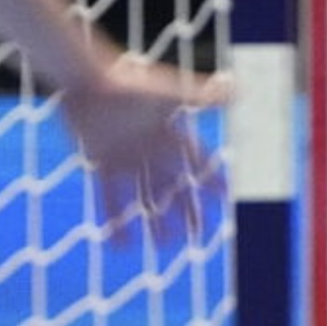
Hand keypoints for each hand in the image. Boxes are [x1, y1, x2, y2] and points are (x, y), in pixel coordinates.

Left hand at [59, 58, 228, 243]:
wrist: (86, 81)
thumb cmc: (129, 85)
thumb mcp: (172, 95)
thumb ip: (206, 97)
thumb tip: (240, 89)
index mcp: (169, 134)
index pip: (197, 162)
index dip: (211, 181)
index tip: (225, 198)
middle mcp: (150, 148)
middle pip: (173, 185)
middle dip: (186, 209)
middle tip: (197, 232)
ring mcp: (126, 158)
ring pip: (145, 196)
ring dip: (155, 220)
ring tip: (164, 244)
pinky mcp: (102, 163)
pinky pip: (110, 197)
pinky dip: (116, 220)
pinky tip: (120, 242)